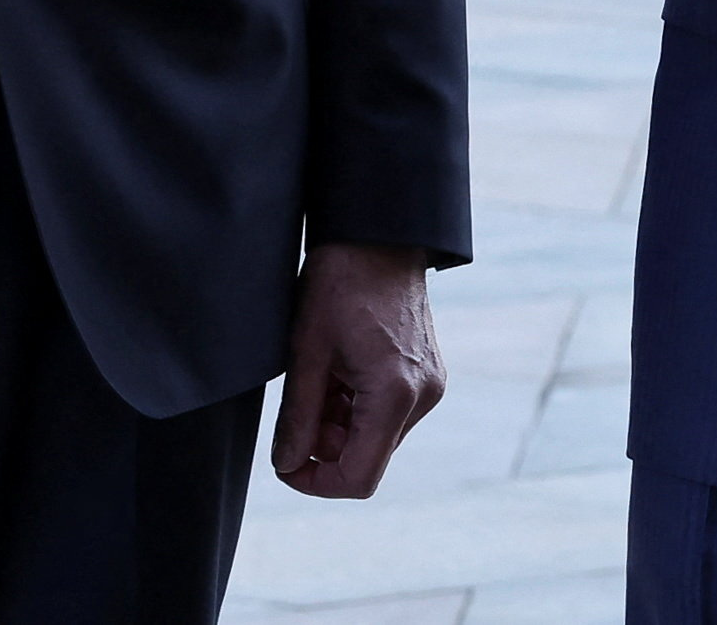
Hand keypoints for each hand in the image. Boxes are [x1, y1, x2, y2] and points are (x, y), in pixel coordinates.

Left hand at [272, 242, 442, 498]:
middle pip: (369, 457)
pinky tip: (339, 371)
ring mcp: (430, 385)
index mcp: (395, 394)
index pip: (359, 478)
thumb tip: (286, 464)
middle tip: (298, 409)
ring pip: (377, 436)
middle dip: (327, 447)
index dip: (316, 482)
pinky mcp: (427, 373)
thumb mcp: (307, 350)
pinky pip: (389, 411)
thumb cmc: (340, 281)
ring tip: (318, 379)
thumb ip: (297, 415)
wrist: (378, 234)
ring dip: (341, 425)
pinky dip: (358, 406)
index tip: (286, 465)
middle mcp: (423, 396)